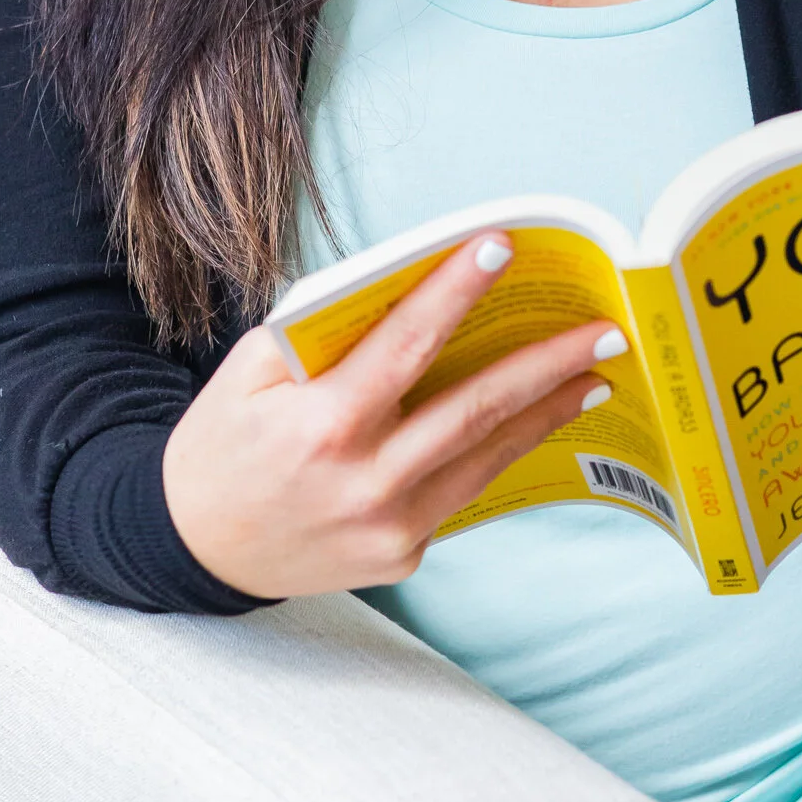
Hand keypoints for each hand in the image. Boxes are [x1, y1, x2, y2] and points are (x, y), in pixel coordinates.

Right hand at [162, 237, 624, 599]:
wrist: (195, 548)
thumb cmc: (224, 443)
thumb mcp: (249, 373)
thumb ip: (325, 334)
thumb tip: (410, 288)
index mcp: (322, 425)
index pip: (406, 345)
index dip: (456, 291)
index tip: (503, 245)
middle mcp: (366, 482)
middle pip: (475, 409)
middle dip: (547, 365)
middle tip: (606, 331)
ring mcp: (391, 527)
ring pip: (486, 456)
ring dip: (546, 412)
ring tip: (594, 375)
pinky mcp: (405, 555)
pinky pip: (462, 490)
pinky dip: (498, 451)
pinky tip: (533, 420)